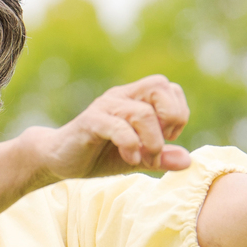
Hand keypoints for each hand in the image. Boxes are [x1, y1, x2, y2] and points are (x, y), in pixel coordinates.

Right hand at [28, 75, 193, 181]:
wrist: (58, 159)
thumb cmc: (99, 155)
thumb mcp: (136, 158)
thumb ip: (160, 158)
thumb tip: (188, 160)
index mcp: (135, 99)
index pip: (169, 88)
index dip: (177, 113)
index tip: (167, 138)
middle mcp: (122, 96)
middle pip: (159, 85)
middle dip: (170, 117)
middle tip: (159, 144)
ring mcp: (105, 107)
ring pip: (142, 112)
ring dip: (152, 141)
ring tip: (145, 160)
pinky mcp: (90, 122)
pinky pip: (117, 127)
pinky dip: (130, 145)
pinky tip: (130, 158)